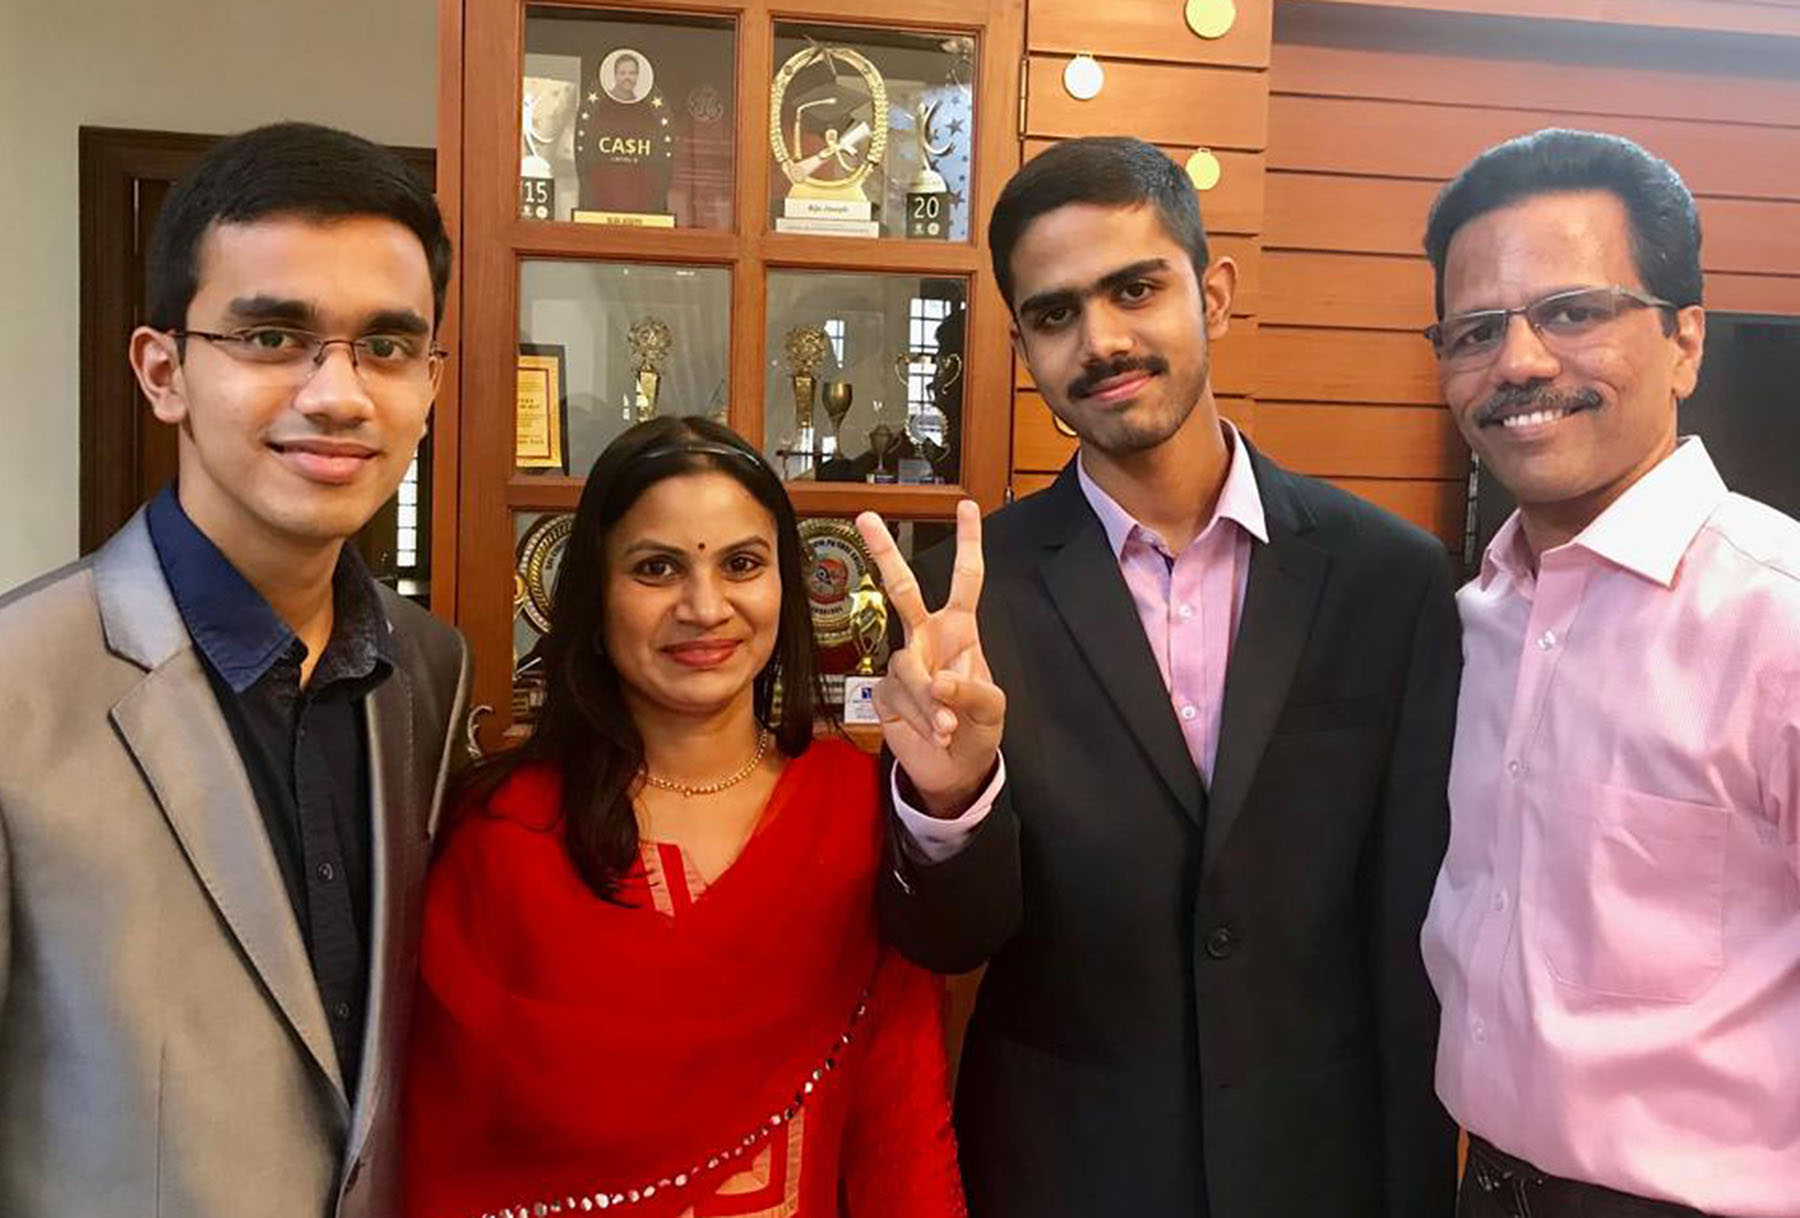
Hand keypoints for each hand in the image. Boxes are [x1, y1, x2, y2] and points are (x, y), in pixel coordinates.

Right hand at [854, 500, 1004, 817]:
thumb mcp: (991, 709)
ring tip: (946, 726)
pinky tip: (933, 731)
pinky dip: (919, 718)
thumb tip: (937, 683)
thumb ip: (970, 691)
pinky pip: (898, 697)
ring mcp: (904, 663)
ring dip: (927, 700)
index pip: (966, 579)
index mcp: (960, 630)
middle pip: (903, 587)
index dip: (967, 542)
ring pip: (908, 667)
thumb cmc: (977, 728)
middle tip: (866, 517)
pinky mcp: (885, 691)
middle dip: (885, 552)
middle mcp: (927, 638)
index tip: (966, 506)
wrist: (954, 769)